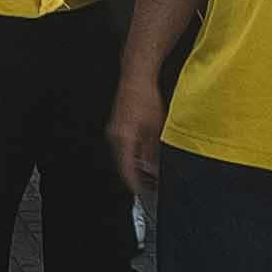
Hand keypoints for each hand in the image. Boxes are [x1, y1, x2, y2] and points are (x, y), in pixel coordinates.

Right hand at [105, 71, 164, 196]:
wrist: (137, 77)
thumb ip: (154, 152)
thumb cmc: (146, 98)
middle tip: (151, 186)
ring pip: (124, 157)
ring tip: (152, 174)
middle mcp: (115, 138)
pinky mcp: (118, 127)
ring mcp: (115, 132)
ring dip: (136, 167)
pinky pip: (124, 148)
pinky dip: (134, 156)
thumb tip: (155, 169)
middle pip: (124, 166)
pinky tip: (146, 156)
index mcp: (123, 141)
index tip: (145, 194)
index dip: (137, 186)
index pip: (127, 172)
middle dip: (138, 178)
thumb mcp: (156, 129)